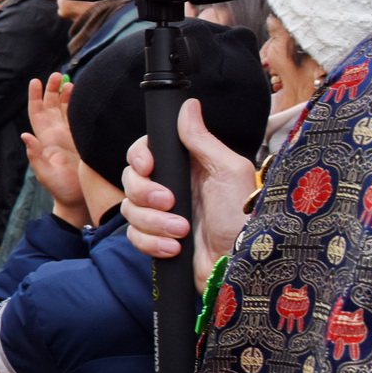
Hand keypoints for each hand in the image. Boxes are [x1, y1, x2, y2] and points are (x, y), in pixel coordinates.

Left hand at [21, 74, 86, 225]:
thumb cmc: (60, 189)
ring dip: (65, 95)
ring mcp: (69, 137)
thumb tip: (26, 135)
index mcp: (44, 140)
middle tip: (56, 74)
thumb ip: (35, 155)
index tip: (35, 81)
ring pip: (64, 110)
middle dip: (51, 90)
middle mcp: (55, 135)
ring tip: (68, 81)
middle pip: (50, 107)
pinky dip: (77, 106)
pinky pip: (77, 118)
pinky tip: (81, 96)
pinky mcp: (82, 140)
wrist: (78, 200)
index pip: (37, 113)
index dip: (35, 97)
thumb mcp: (44, 173)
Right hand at [120, 98, 257, 292]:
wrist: (239, 266)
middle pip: (130, 179)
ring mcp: (162, 214)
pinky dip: (152, 242)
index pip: (144, 151)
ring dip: (154, 222)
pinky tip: (174, 248)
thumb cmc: (242, 217)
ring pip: (130, 209)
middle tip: (169, 202)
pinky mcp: (157, 239)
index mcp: (187, 167)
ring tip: (180, 231)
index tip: (147, 167)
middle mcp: (171, 187)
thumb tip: (189, 106)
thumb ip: (202, 139)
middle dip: (145, 193)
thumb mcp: (228, 172)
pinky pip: (134, 235)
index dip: (139, 157)